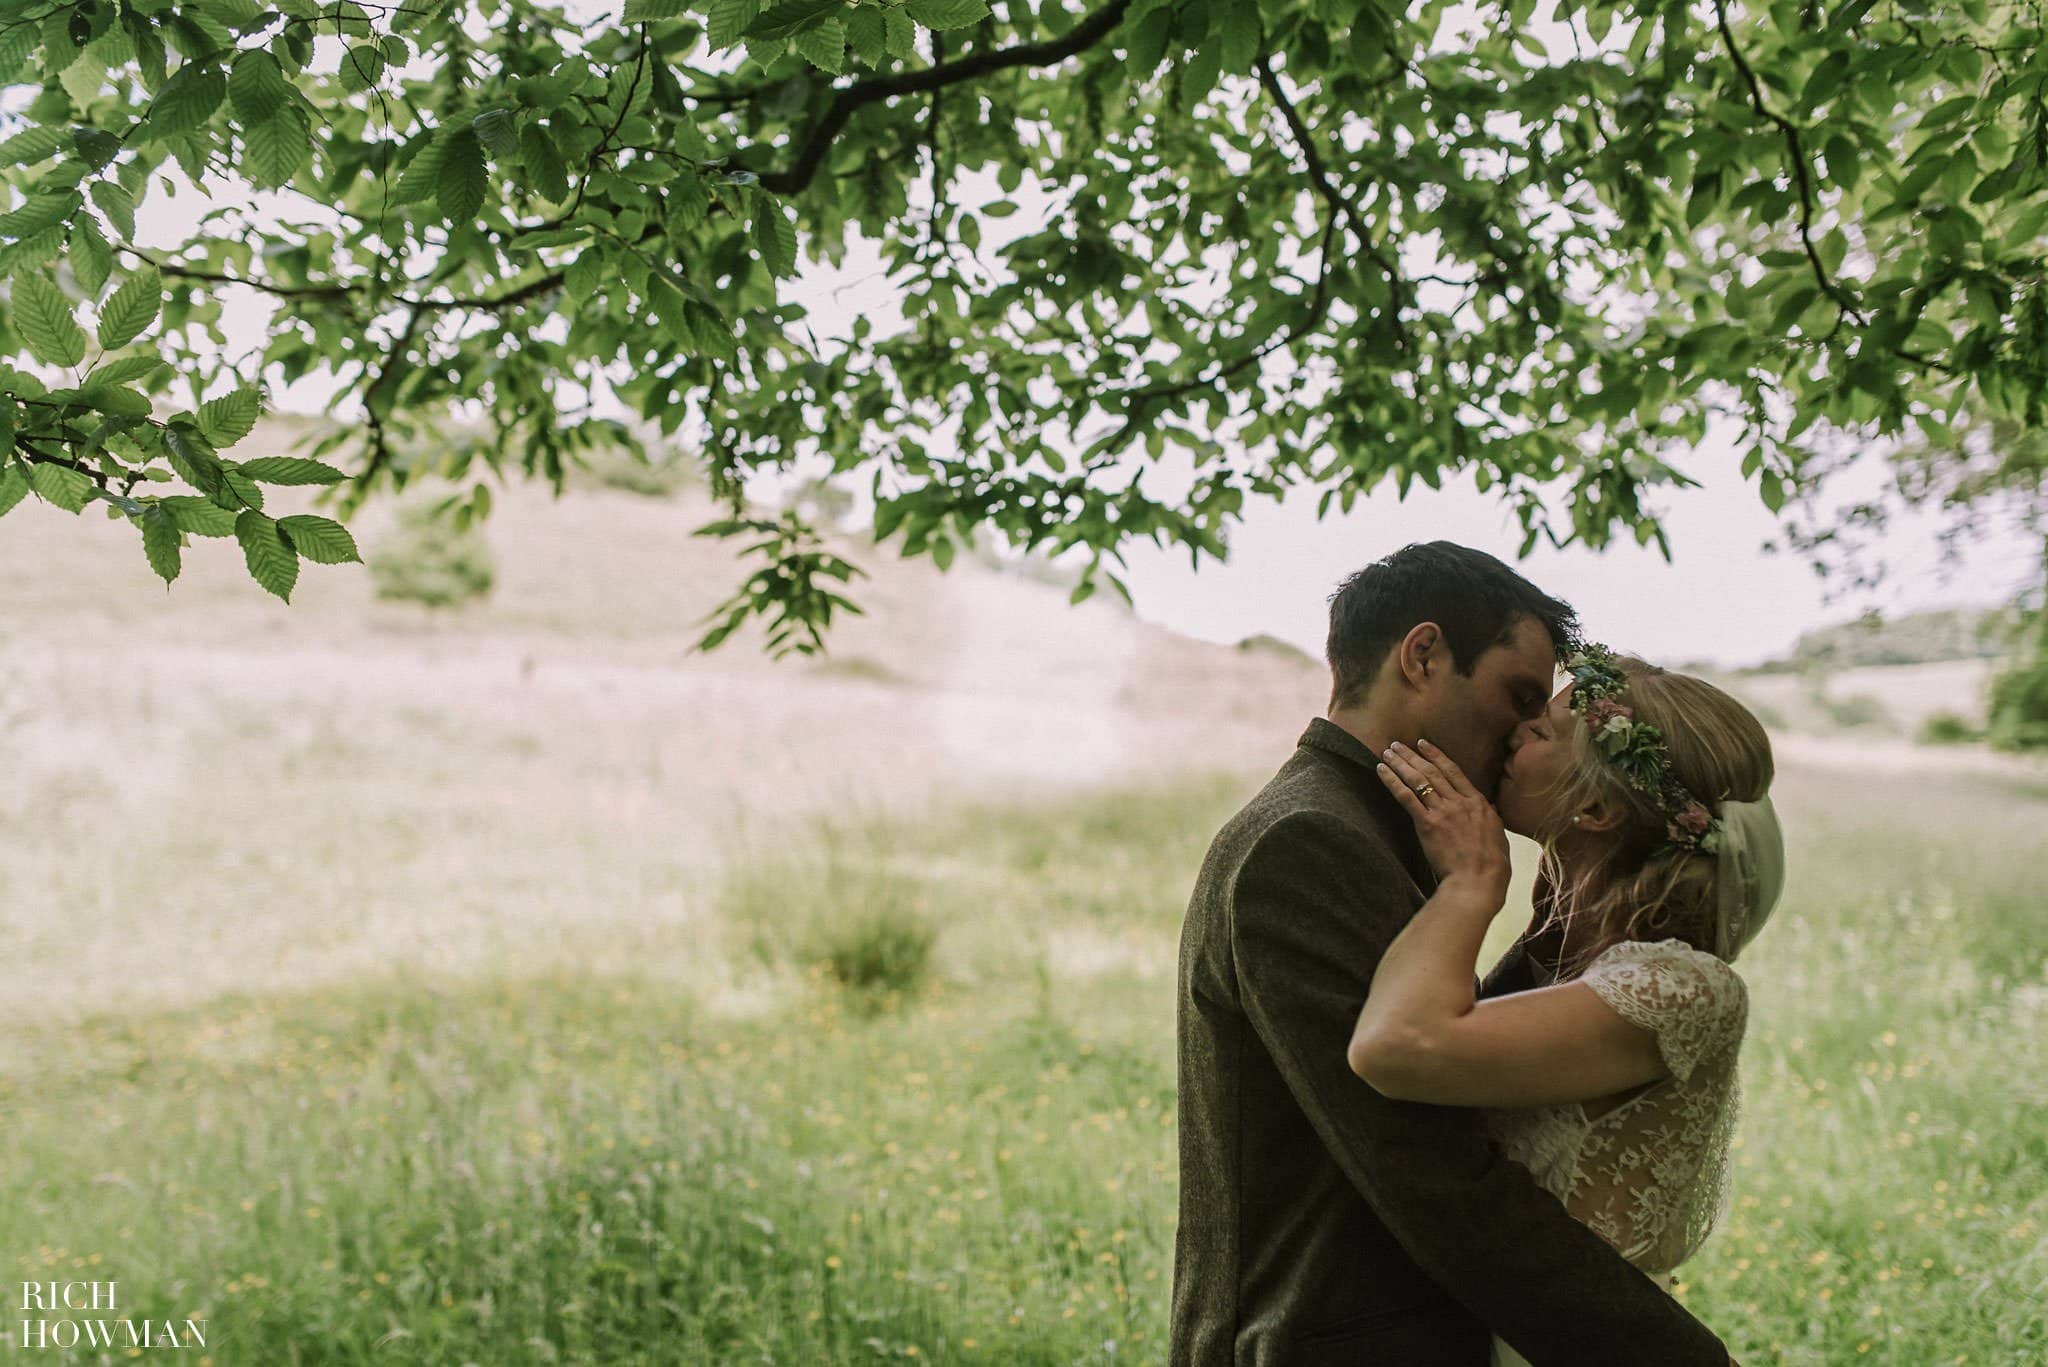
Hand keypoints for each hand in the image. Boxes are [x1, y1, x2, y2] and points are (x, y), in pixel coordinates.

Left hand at [1375, 739, 1510, 892]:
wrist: (1478, 880)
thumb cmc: (1492, 865)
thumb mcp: (1498, 835)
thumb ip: (1489, 818)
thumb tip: (1488, 810)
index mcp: (1478, 802)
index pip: (1454, 771)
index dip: (1436, 755)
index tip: (1423, 744)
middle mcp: (1460, 801)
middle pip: (1432, 771)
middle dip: (1412, 755)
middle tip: (1397, 744)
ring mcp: (1443, 811)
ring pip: (1419, 778)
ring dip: (1400, 763)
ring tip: (1387, 752)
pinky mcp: (1427, 823)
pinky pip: (1406, 796)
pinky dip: (1392, 780)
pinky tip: (1381, 770)